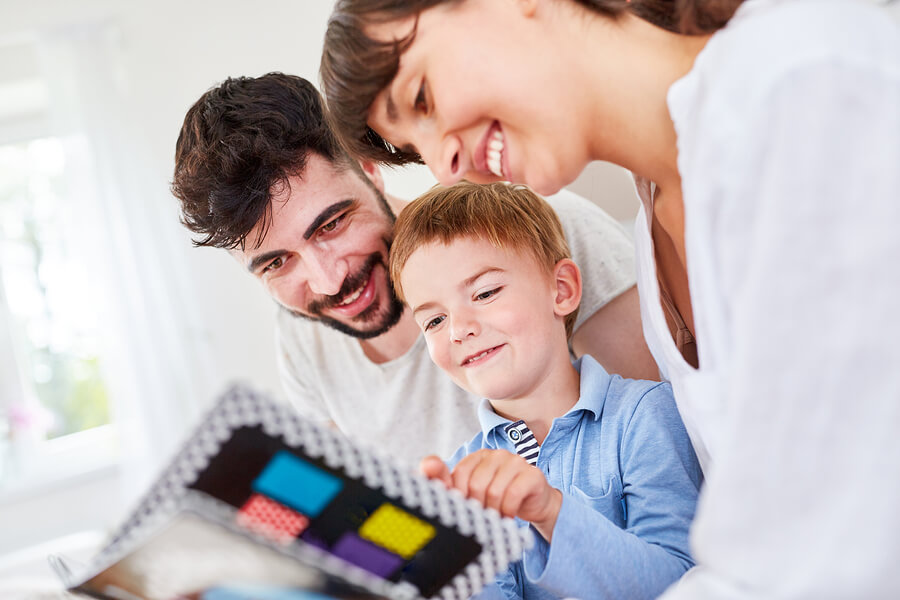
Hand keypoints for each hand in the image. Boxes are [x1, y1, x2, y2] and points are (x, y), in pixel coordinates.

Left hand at [420, 449, 561, 540]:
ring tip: (496, 518)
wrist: (533, 505)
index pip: (460, 474)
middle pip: (476, 484)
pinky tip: (509, 516)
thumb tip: (427, 464)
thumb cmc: (497, 499)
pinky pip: (513, 494)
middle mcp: (496, 454)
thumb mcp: (470, 493)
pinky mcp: (532, 474)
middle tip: (484, 517)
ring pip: (494, 491)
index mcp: (478, 456)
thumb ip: (445, 482)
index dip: (461, 496)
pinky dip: (508, 511)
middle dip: (478, 507)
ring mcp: (516, 461)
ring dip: (494, 512)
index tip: (467, 509)